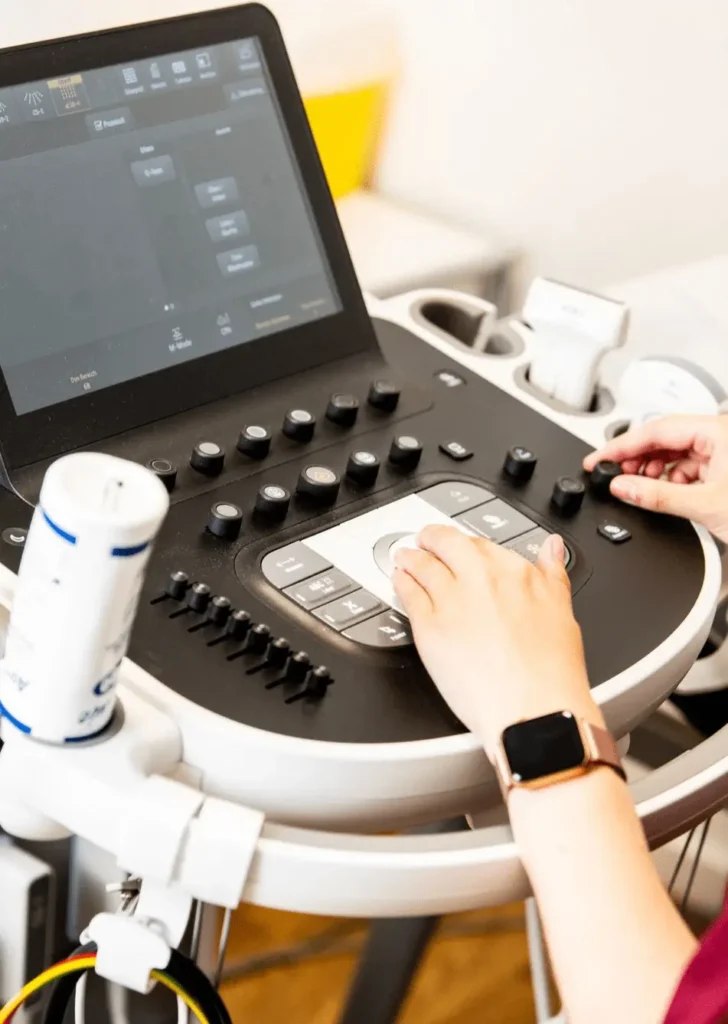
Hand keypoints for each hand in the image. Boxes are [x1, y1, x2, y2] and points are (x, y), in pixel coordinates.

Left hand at [392, 527, 601, 757]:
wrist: (533, 711)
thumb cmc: (552, 674)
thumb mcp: (564, 612)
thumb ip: (553, 574)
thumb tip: (551, 549)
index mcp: (516, 573)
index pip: (483, 545)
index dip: (469, 547)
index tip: (463, 550)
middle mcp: (482, 579)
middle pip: (448, 545)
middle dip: (434, 539)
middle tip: (426, 540)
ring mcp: (452, 600)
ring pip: (424, 565)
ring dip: (412, 557)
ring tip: (405, 556)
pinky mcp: (428, 625)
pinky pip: (409, 594)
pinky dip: (402, 583)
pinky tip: (400, 581)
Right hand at [584, 413, 727, 542]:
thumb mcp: (704, 504)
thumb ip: (657, 496)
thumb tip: (621, 487)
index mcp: (718, 430)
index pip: (656, 430)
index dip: (621, 446)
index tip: (597, 460)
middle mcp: (721, 435)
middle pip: (664, 439)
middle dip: (635, 459)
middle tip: (612, 475)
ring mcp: (724, 451)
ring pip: (674, 453)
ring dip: (652, 471)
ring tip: (636, 486)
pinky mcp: (724, 468)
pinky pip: (687, 467)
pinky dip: (670, 480)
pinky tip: (660, 491)